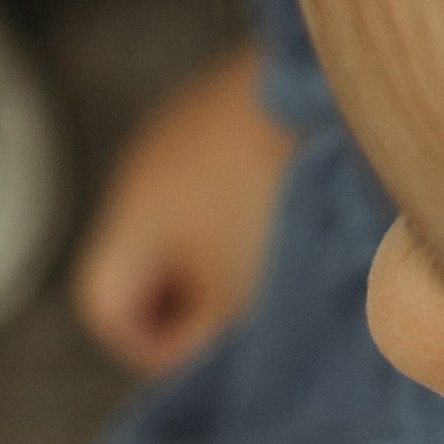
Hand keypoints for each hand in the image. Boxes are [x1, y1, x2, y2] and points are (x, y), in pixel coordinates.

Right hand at [72, 41, 297, 377]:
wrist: (341, 84)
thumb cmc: (278, 203)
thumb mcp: (238, 300)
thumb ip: (205, 344)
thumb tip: (198, 359)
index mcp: (131, 213)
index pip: (102, 302)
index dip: (148, 348)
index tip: (209, 357)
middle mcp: (145, 161)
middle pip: (143, 258)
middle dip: (190, 300)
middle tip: (247, 320)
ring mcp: (191, 121)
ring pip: (189, 214)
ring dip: (224, 250)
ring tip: (284, 267)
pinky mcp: (239, 99)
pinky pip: (225, 171)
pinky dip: (251, 201)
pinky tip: (299, 210)